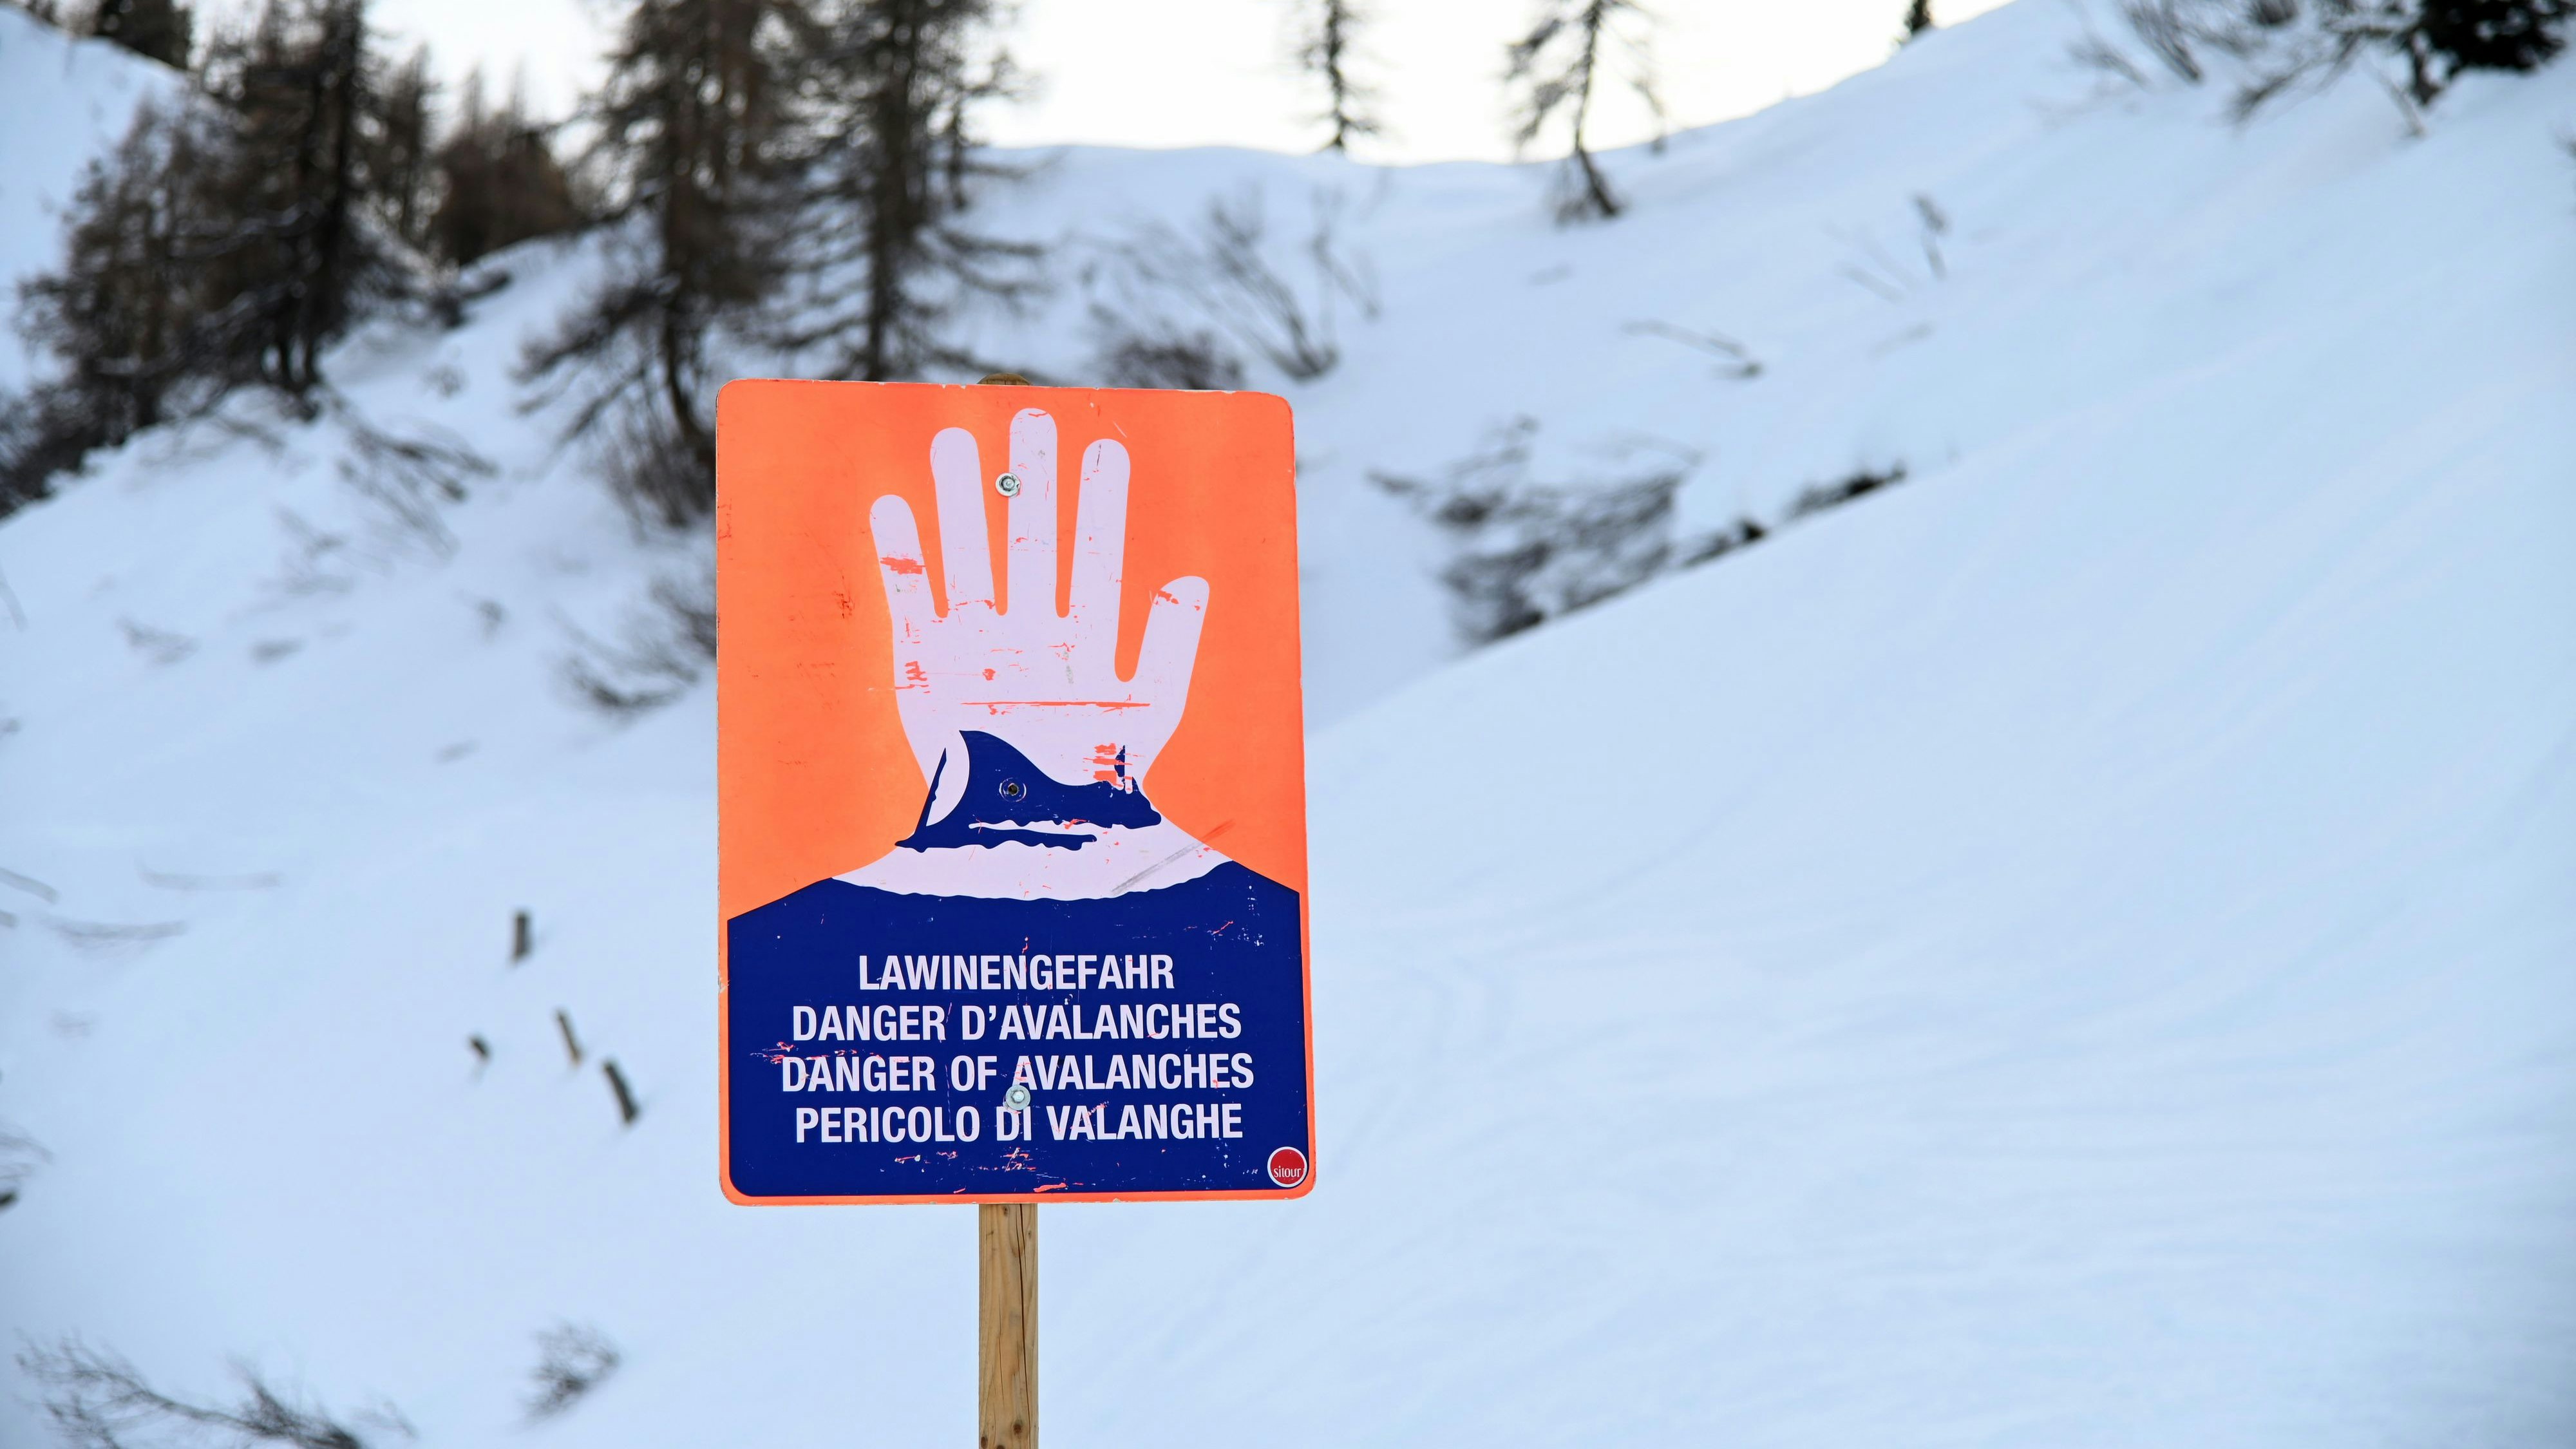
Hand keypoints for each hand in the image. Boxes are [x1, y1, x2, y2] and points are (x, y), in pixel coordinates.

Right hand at [869, 408, 1209, 807]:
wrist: (1031, 843)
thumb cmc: (1097, 792)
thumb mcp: (1149, 717)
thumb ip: (1170, 648)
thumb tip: (1192, 579)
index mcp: (1082, 646)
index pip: (1093, 559)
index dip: (1100, 506)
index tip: (1106, 446)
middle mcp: (1028, 640)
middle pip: (1028, 544)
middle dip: (1031, 485)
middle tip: (1031, 418)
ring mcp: (976, 653)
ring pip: (969, 559)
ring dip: (960, 503)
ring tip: (955, 441)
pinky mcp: (925, 675)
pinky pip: (911, 604)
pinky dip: (903, 558)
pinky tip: (894, 507)